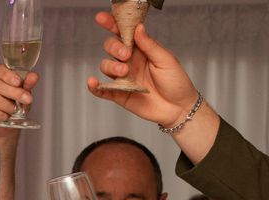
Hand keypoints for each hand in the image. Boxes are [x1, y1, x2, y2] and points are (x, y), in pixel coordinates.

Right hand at [0, 64, 39, 137]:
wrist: (6, 124)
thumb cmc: (13, 105)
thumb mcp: (23, 93)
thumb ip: (27, 84)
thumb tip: (33, 77)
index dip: (8, 75)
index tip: (19, 82)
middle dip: (14, 93)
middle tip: (27, 99)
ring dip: (8, 106)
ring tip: (15, 110)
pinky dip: (1, 115)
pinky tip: (6, 116)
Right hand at [87, 12, 198, 127]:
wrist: (178, 108)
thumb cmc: (176, 81)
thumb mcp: (166, 59)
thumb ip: (150, 45)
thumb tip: (138, 28)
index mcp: (140, 49)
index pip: (123, 33)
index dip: (111, 24)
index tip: (102, 18)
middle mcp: (129, 62)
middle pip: (111, 48)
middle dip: (114, 48)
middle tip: (125, 55)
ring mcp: (123, 78)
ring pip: (106, 66)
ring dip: (111, 67)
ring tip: (124, 72)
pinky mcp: (120, 95)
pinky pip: (103, 90)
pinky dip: (95, 87)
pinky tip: (93, 82)